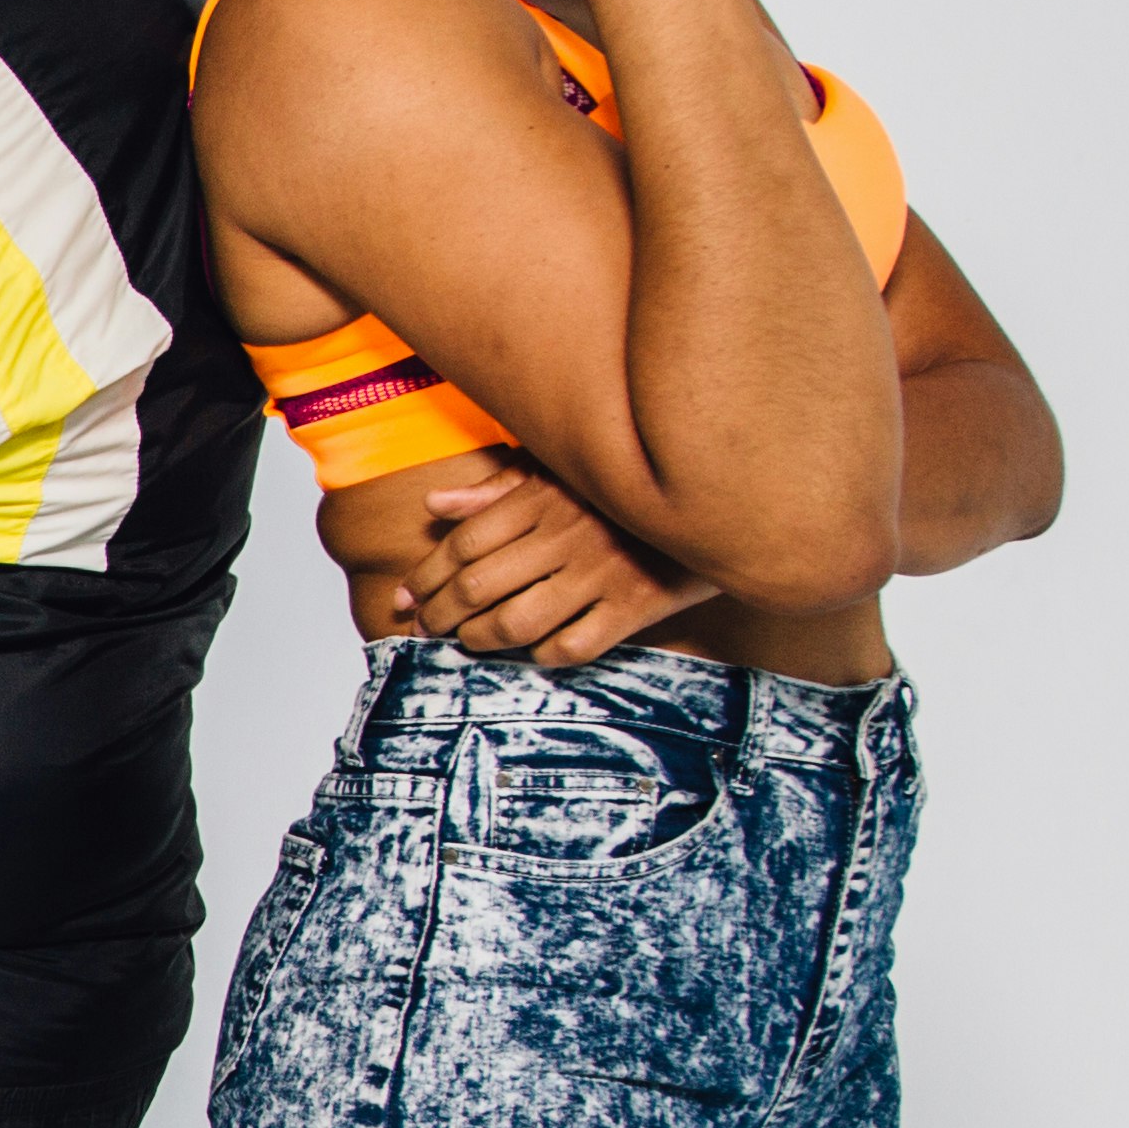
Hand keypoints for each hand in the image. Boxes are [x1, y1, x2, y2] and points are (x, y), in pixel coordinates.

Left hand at [401, 458, 709, 666]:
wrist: (723, 496)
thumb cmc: (624, 487)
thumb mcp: (560, 472)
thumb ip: (496, 491)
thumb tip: (435, 505)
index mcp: (543, 500)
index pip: (461, 545)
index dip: (423, 577)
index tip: (405, 598)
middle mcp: (565, 537)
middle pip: (476, 588)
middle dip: (438, 616)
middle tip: (425, 629)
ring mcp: (601, 574)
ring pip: (516, 623)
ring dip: (482, 639)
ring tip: (471, 641)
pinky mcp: (636, 606)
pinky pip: (574, 646)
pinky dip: (545, 655)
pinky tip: (534, 651)